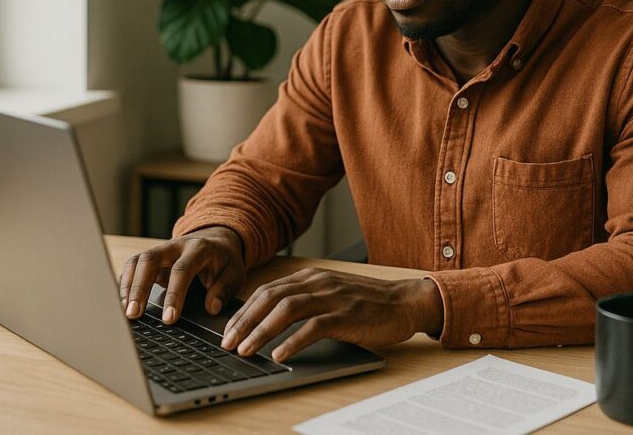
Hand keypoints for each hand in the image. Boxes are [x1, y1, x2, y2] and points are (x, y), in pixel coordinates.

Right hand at [118, 226, 244, 323]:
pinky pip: (132, 266)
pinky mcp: (150, 257)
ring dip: (128, 286)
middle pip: (150, 261)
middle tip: (133, 315)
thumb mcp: (235, 273)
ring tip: (125, 312)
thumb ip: (224, 289)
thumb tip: (212, 308)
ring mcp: (160, 250)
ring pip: (137, 262)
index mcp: (198, 249)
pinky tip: (121, 302)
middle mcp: (175, 246)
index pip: (182, 270)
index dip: (174, 295)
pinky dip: (125, 283)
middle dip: (139, 288)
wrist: (216, 240)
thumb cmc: (224, 260)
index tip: (168, 319)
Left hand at [220, 268, 442, 362]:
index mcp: (311, 277)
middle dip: (245, 321)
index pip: (267, 291)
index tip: (228, 330)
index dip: (244, 311)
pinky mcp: (347, 314)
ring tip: (247, 349)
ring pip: (287, 310)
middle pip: (271, 298)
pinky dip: (293, 341)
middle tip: (228, 342)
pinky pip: (314, 326)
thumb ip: (304, 301)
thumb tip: (269, 320)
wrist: (404, 302)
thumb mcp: (330, 296)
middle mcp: (318, 282)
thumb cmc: (366, 304)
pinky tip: (280, 354)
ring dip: (262, 331)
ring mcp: (332, 297)